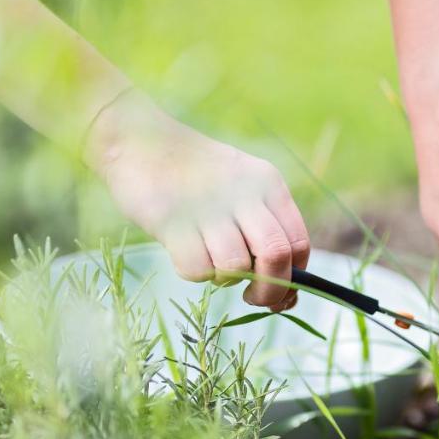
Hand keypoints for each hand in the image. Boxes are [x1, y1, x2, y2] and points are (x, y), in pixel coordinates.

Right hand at [83, 90, 309, 310]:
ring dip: (226, 279)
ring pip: (236, 266)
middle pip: (276, 256)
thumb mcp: (243, 187)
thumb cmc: (197, 177)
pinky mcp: (172, 220)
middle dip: (270, 291)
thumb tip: (285, 291)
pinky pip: (198, 269)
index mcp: (269, 184)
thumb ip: (265, 228)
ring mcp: (208, 205)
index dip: (294, 279)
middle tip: (252, 298)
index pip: (299, 244)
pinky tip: (186, 252)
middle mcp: (245, 192)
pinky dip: (195, 273)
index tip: (280, 295)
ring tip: (211, 262)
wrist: (140, 140)